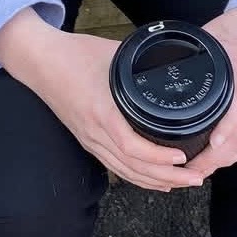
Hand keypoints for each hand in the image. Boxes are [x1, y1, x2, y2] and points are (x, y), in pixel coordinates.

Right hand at [0, 11, 205, 191]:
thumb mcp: (114, 53)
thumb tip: (173, 61)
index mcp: (102, 111)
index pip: (132, 146)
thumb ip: (142, 61)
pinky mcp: (86, 139)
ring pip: (124, 171)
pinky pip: (114, 165)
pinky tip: (154, 180)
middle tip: (197, 177)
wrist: (39, 61)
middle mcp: (94, 132)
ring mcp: (89, 139)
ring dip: (155, 182)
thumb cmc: (74, 54)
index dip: (159, 158)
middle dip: (168, 177)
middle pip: (132, 167)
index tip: (183, 157)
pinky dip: (136, 176)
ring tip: (183, 183)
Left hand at [189, 7, 236, 178]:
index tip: (194, 160)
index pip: (231, 128)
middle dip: (213, 163)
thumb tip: (163, 66)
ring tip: (202, 169)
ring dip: (225, 160)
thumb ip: (191, 57)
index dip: (214, 148)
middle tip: (188, 173)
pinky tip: (224, 154)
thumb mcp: (211, 39)